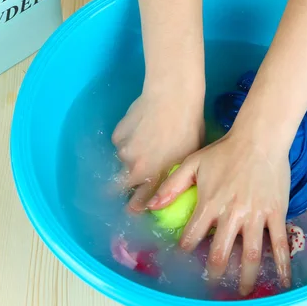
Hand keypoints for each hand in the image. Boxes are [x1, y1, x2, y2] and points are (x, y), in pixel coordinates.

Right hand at [112, 81, 204, 212]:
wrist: (172, 98)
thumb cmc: (189, 127)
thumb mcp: (190, 155)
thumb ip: (175, 171)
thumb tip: (172, 178)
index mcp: (156, 176)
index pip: (140, 200)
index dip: (136, 205)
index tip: (133, 207)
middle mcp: (136, 168)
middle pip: (120, 185)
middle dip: (120, 186)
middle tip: (124, 181)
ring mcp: (124, 151)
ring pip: (123, 159)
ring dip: (130, 155)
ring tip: (146, 140)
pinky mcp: (117, 135)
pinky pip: (120, 141)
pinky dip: (127, 138)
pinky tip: (140, 126)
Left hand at [146, 129, 291, 295]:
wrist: (258, 138)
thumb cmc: (224, 150)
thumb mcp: (192, 162)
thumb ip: (171, 185)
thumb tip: (151, 206)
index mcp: (209, 204)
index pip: (192, 235)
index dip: (185, 250)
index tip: (183, 261)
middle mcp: (231, 214)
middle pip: (220, 252)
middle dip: (214, 273)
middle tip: (211, 286)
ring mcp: (255, 215)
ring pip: (250, 253)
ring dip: (246, 277)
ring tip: (242, 292)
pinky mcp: (275, 213)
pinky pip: (279, 242)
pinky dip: (282, 264)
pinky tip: (284, 280)